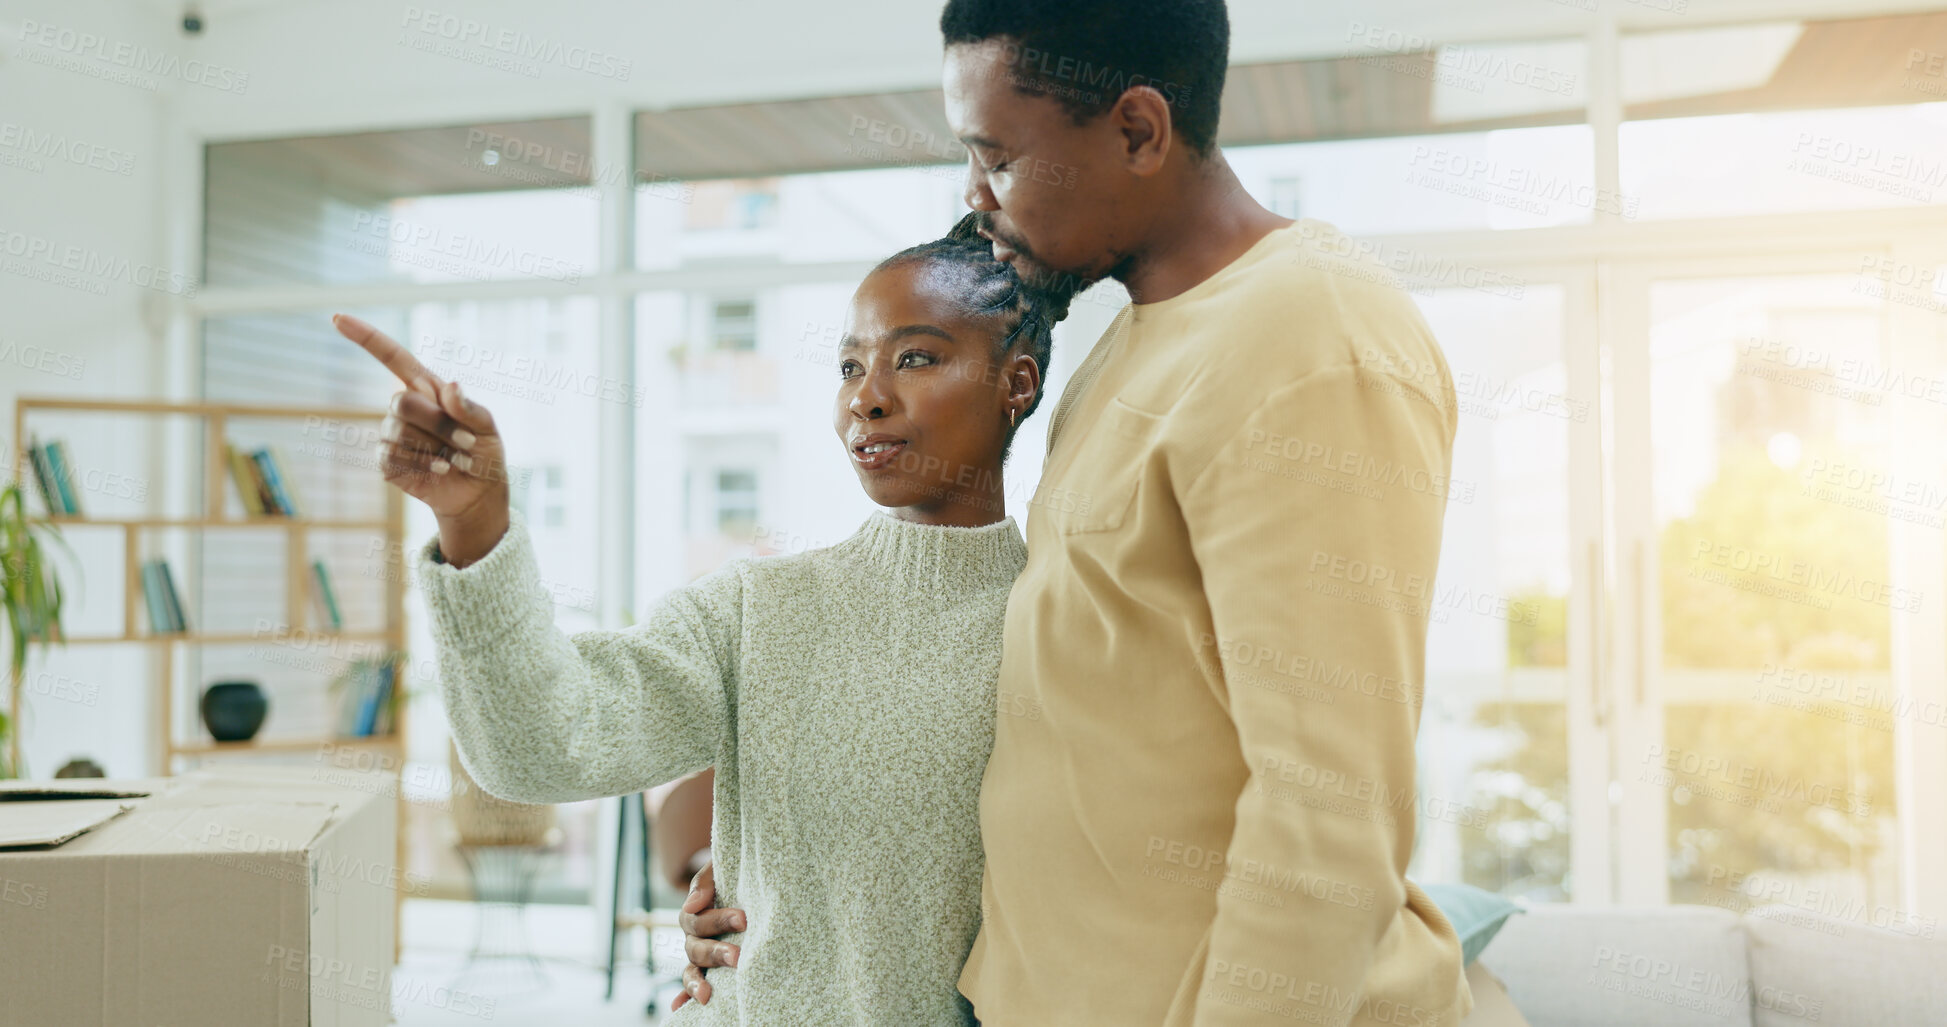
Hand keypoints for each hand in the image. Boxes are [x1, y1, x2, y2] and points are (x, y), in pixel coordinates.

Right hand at [331, 313, 509, 566]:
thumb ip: (469, 407)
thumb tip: (450, 385)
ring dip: (435, 448)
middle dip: (438, 425)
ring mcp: (392, 433)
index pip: (392, 356)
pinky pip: (393, 456)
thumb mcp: (487, 427)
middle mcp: (404, 406)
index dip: (366, 337)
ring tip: (455, 457)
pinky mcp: (387, 461)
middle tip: (465, 441)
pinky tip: (440, 467)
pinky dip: (422, 463)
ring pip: (400, 432)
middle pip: (402, 402)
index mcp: (426, 387)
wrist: (477, 491)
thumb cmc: (483, 451)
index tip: (338, 317)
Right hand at [668, 861, 746, 1009]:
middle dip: (716, 952)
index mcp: (695, 912)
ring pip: (692, 969)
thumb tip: (693, 904)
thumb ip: (706, 882)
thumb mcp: (721, 869)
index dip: (718, 920)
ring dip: (697, 982)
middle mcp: (695, 936)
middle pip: (696, 948)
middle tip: (737, 957)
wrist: (747, 878)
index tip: (743, 919)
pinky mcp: (711, 967)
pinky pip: (693, 983)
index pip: (697, 920)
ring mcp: (701, 953)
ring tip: (706, 995)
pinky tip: (678, 1008)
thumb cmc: (735, 873)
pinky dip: (684, 996)